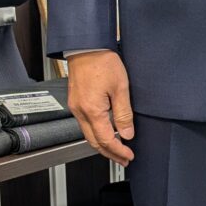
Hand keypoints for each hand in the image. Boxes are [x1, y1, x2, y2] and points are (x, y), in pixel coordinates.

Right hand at [67, 50, 134, 166]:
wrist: (86, 46)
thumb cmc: (102, 61)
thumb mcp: (121, 88)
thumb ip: (124, 114)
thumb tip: (127, 134)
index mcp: (92, 110)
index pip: (107, 140)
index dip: (119, 151)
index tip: (129, 155)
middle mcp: (80, 112)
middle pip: (94, 142)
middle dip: (110, 154)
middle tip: (123, 160)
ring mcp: (76, 107)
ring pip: (88, 135)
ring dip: (102, 145)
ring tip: (116, 150)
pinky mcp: (75, 101)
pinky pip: (85, 124)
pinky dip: (96, 133)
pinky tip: (104, 133)